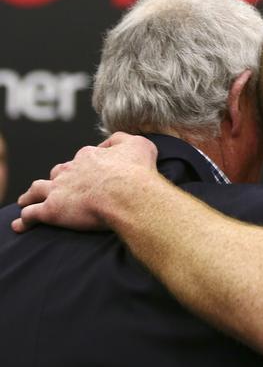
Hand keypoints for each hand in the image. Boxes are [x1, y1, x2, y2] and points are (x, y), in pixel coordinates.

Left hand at [12, 132, 157, 232]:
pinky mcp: (53, 209)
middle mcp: (71, 170)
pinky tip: (20, 225)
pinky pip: (32, 214)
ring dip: (31, 195)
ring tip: (26, 200)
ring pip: (38, 189)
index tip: (90, 175)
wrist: (128, 195)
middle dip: (57, 179)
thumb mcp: (139, 145)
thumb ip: (123, 141)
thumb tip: (113, 144)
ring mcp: (59, 189)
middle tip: (58, 188)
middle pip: (58, 173)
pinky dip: (25, 219)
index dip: (86, 167)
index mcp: (90, 156)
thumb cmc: (137, 172)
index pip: (82, 159)